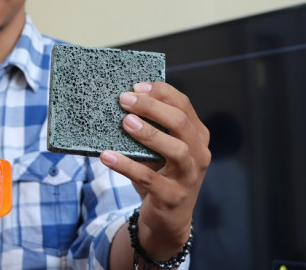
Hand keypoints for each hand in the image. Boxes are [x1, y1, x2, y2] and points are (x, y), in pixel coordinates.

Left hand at [100, 82, 210, 257]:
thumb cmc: (160, 174)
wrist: (168, 219)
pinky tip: (107, 156)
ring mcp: (189, 177)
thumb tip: (119, 103)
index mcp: (196, 135)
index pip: (183, 105)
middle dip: (152, 108)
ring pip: (176, 150)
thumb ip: (149, 128)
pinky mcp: (173, 197)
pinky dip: (127, 166)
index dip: (161, 92)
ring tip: (125, 122)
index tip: (136, 86)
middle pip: (181, 123)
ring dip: (149, 134)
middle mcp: (198, 154)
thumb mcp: (158, 149)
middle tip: (125, 99)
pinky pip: (150, 179)